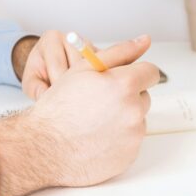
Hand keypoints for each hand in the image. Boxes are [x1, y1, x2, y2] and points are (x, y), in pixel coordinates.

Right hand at [0, 36, 157, 195]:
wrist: (45, 147)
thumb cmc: (59, 108)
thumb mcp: (84, 69)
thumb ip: (119, 52)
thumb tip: (144, 40)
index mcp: (125, 84)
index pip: (150, 72)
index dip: (135, 74)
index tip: (124, 79)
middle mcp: (134, 110)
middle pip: (144, 97)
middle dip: (127, 97)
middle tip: (100, 102)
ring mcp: (133, 135)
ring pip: (137, 120)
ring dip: (123, 118)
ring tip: (95, 122)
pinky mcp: (130, 155)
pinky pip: (131, 141)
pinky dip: (119, 139)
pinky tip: (97, 138)